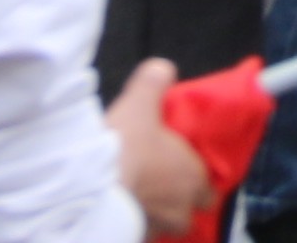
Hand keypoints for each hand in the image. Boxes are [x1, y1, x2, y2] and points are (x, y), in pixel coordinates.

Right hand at [105, 66, 209, 232]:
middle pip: (187, 215)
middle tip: (159, 187)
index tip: (183, 171)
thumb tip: (162, 70)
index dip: (198, 181)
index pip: (209, 189)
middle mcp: (178, 209)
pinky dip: (132, 223)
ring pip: (163, 227)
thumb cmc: (123, 147)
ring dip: (154, 215)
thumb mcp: (140, 102)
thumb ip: (155, 80)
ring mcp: (155, 228)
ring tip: (135, 198)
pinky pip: (138, 233)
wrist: (87, 189)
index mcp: (191, 177)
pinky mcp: (130, 237)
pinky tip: (117, 210)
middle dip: (177, 204)